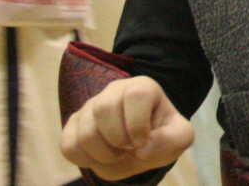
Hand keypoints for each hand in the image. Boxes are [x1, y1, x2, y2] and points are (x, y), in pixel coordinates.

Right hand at [60, 76, 192, 180]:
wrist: (142, 147)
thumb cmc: (161, 136)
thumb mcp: (179, 137)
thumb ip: (171, 140)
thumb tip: (142, 148)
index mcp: (142, 87)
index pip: (136, 94)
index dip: (138, 124)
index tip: (143, 139)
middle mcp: (113, 91)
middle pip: (104, 109)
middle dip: (119, 139)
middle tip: (130, 147)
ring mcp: (90, 107)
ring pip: (85, 132)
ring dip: (104, 154)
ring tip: (118, 153)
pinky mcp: (73, 125)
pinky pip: (68, 146)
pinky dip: (85, 160)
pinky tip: (101, 157)